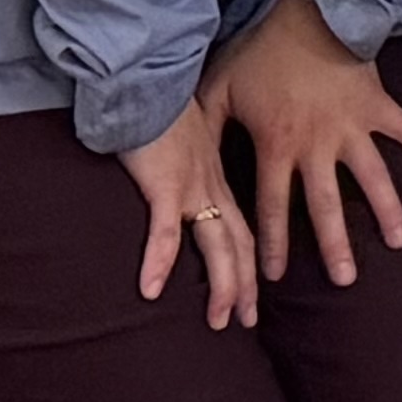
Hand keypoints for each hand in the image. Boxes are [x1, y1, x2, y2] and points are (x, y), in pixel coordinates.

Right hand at [118, 88, 257, 328]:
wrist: (149, 81)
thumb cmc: (161, 111)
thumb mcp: (184, 145)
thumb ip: (187, 168)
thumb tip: (180, 189)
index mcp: (215, 181)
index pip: (241, 230)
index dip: (249, 263)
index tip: (252, 296)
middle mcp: (211, 189)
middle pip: (237, 245)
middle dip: (243, 286)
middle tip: (245, 321)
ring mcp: (191, 188)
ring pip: (215, 245)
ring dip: (220, 285)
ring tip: (219, 320)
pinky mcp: (164, 185)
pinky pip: (164, 231)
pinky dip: (160, 262)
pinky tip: (151, 292)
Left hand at [210, 0, 401, 288]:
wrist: (305, 6)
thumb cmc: (258, 46)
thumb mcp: (216, 90)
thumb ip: (204, 129)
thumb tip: (184, 160)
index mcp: (276, 144)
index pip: (272, 206)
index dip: (272, 244)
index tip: (273, 276)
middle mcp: (317, 143)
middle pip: (326, 204)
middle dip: (335, 245)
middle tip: (345, 279)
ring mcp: (352, 124)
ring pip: (373, 176)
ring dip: (388, 210)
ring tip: (399, 241)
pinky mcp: (376, 103)